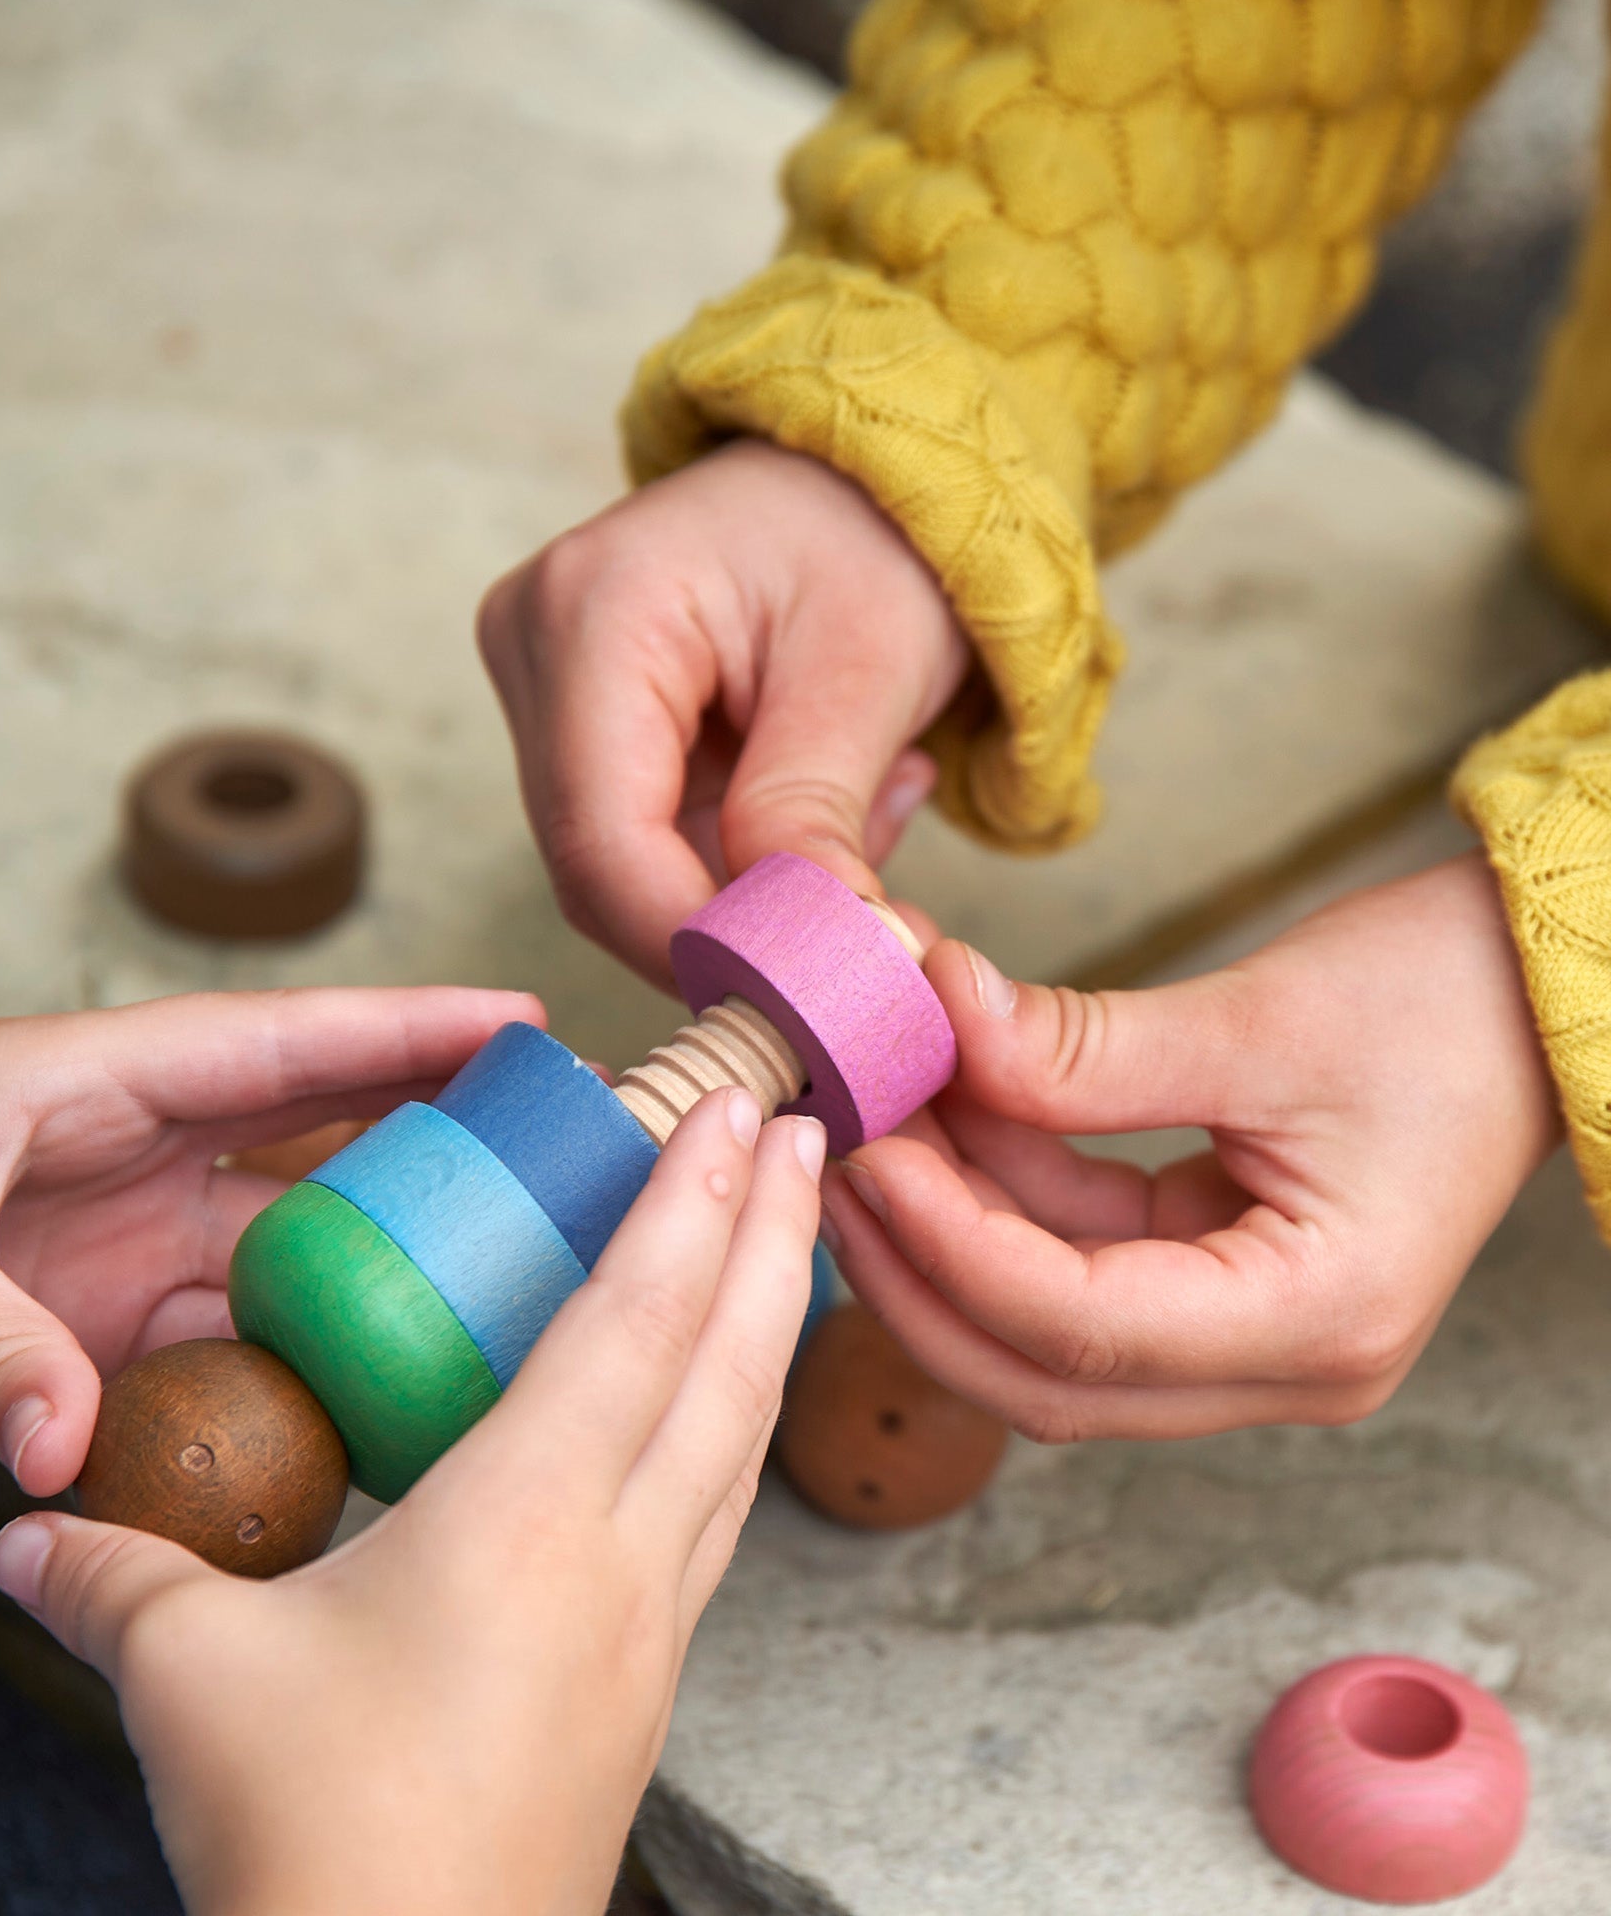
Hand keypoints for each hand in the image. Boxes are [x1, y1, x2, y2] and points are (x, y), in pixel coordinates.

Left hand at [0, 987, 537, 1493]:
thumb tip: (75, 1447)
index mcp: (86, 1078)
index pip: (278, 1044)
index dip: (409, 1028)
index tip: (526, 1025)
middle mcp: (123, 1153)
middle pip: (313, 1135)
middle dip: (436, 1134)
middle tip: (561, 1152)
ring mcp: (110, 1245)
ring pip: (280, 1251)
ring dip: (375, 1270)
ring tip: (494, 1291)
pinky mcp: (84, 1328)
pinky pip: (215, 1349)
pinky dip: (284, 1371)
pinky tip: (356, 1400)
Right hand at [0, 1091, 826, 1915]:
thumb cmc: (318, 1839)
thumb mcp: (186, 1678)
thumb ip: (112, 1576)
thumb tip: (26, 1530)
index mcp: (528, 1517)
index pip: (635, 1317)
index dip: (691, 1200)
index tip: (736, 1111)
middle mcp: (617, 1559)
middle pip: (729, 1363)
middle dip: (776, 1234)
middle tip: (808, 1136)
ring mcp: (647, 1630)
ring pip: (740, 1441)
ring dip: (772, 1327)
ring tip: (788, 1251)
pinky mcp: (641, 1690)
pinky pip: (715, 1520)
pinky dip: (732, 1432)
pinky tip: (712, 1423)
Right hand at [479, 438, 969, 984]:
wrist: (861, 471)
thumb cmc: (875, 531)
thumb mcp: (869, 668)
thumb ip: (816, 816)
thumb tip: (817, 960)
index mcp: (597, 607)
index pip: (604, 838)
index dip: (692, 941)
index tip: (801, 997)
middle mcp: (535, 640)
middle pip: (597, 864)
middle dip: (728, 927)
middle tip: (859, 943)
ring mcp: (542, 681)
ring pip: (618, 866)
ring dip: (742, 893)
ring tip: (864, 827)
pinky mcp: (573, 719)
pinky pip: (640, 839)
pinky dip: (735, 859)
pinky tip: (820, 808)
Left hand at [821, 852, 1561, 1440]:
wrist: (1534, 995)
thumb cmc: (1443, 1005)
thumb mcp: (1259, 1018)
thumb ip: (1087, 1048)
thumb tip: (937, 1016)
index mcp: (1315, 1323)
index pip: (1082, 1328)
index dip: (952, 1244)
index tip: (866, 1151)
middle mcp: (1278, 1364)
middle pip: (1040, 1367)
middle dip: (918, 1268)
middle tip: (829, 1159)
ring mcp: (1243, 1334)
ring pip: (1043, 1324)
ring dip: (948, 1226)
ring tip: (870, 1116)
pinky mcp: (1214, 1282)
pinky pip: (1076, 1261)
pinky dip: (1001, 1196)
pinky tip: (939, 1112)